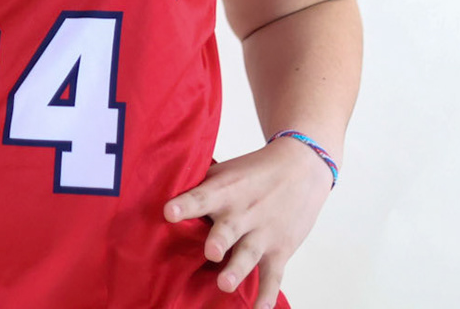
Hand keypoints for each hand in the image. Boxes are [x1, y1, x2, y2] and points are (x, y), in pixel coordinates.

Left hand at [163, 136, 333, 308]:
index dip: (185, 205)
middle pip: (228, 228)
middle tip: (211, 252)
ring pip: (249, 253)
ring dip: (237, 270)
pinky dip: (267, 293)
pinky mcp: (280, 248)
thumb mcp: (225, 172)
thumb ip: (199, 188)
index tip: (169, 212)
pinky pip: (274, 275)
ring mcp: (263, 231)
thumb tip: (157, 195)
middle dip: (219, 241)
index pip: (201, 197)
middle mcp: (243, 211)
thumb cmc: (253, 172)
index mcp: (225, 190)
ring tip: (225, 284)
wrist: (302, 167)